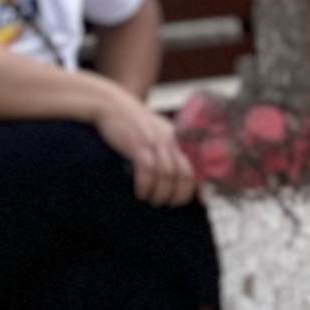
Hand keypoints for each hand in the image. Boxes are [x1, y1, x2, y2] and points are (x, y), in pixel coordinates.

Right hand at [89, 85, 195, 205]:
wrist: (112, 105)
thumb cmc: (135, 124)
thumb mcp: (159, 133)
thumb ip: (171, 150)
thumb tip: (178, 176)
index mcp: (179, 139)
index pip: (196, 167)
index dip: (197, 187)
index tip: (197, 203)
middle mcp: (171, 141)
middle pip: (184, 175)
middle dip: (178, 195)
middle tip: (168, 204)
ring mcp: (156, 142)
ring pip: (167, 175)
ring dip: (160, 194)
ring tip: (152, 200)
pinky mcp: (138, 144)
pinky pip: (147, 169)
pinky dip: (145, 185)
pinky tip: (141, 193)